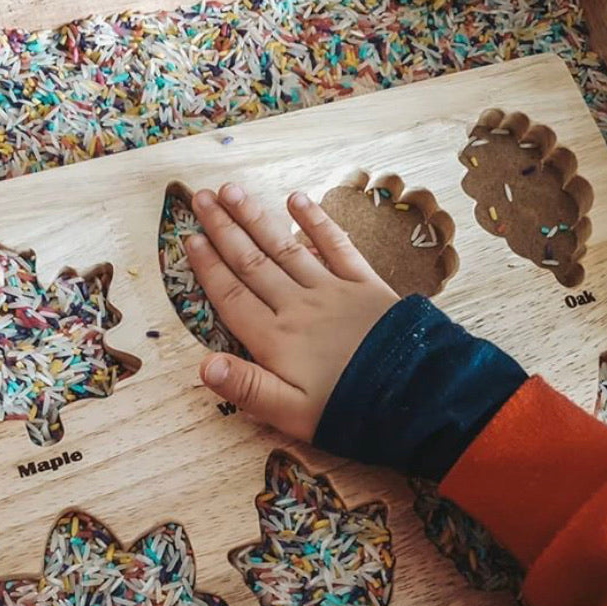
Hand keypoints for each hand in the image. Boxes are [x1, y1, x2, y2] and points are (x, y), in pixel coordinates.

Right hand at [186, 183, 397, 440]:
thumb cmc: (351, 412)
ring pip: (285, 247)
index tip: (188, 239)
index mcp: (276, 340)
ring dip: (256, 218)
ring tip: (232, 191)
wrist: (419, 399)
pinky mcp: (365, 285)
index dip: (207, 267)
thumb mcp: (292, 414)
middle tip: (199, 198)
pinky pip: (336, 246)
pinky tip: (298, 199)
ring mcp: (332, 291)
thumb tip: (203, 366)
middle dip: (223, 229)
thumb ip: (247, 388)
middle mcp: (298, 307)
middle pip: (252, 262)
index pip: (232, 296)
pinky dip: (316, 221)